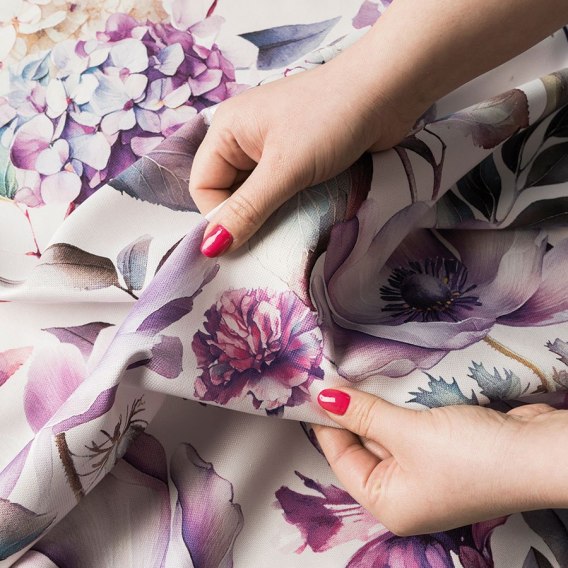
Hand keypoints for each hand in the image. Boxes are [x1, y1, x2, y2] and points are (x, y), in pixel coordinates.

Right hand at [189, 59, 420, 256]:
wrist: (388, 90)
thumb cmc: (330, 120)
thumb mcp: (284, 169)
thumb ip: (247, 210)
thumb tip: (209, 247)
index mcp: (226, 129)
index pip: (203, 186)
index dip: (219, 216)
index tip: (245, 239)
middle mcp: (244, 137)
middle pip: (227, 192)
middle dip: (244, 217)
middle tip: (269, 238)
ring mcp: (272, 146)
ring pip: (255, 194)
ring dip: (268, 214)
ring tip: (289, 225)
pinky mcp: (298, 156)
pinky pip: (279, 189)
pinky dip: (286, 205)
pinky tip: (302, 213)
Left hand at [313, 387, 567, 535]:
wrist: (539, 452)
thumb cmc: (474, 458)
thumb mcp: (408, 434)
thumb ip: (363, 414)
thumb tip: (323, 397)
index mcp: (389, 504)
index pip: (341, 459)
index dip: (327, 423)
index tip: (315, 388)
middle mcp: (405, 493)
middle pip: (363, 446)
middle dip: (351, 411)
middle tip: (334, 374)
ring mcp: (426, 472)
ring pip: (387, 433)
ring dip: (376, 406)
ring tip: (356, 374)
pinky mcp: (444, 452)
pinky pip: (409, 427)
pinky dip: (400, 407)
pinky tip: (389, 383)